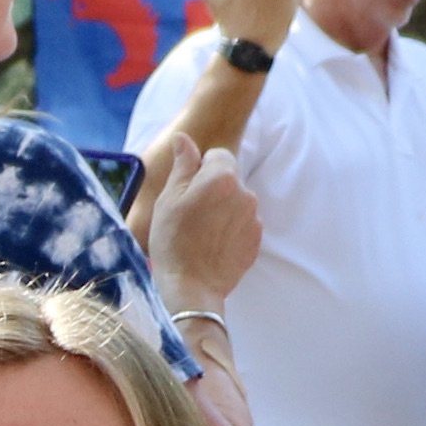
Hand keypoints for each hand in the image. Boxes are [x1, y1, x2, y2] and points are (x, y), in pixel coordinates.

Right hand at [138, 136, 260, 302]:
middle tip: (190, 214)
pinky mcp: (257, 239)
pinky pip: (243, 223)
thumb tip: (184, 138)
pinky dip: (230, 229)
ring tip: (201, 232)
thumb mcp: (169, 199)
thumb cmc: (174, 241)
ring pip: (236, 202)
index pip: (218, 155)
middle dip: (212, 189)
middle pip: (229, 179)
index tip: (186, 190)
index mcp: (222, 177)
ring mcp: (254, 218)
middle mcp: (245, 193)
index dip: (199, 169)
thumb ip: (183, 165)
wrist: (192, 287)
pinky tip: (212, 244)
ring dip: (223, 209)